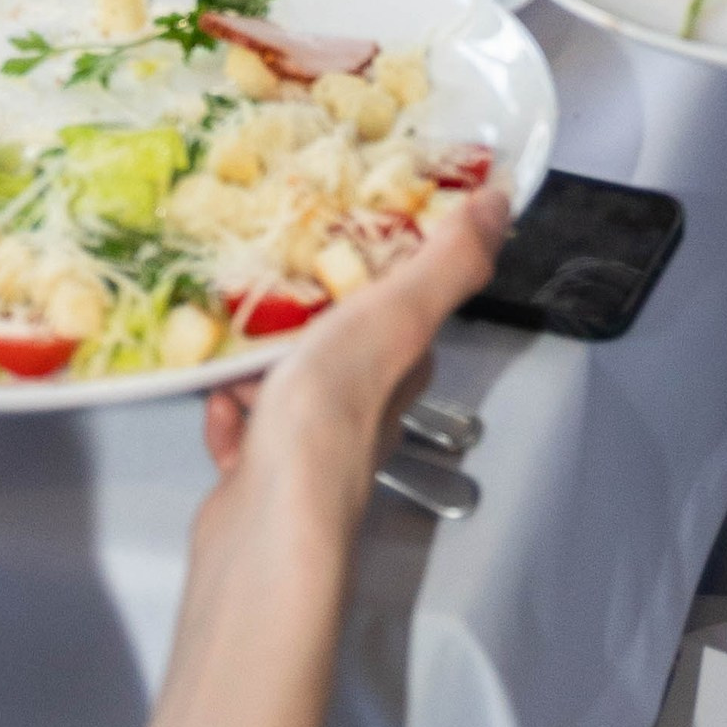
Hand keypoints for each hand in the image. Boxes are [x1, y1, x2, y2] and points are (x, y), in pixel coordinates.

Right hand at [199, 184, 508, 521]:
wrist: (267, 526)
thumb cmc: (328, 420)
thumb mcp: (395, 317)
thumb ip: (447, 260)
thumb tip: (503, 200)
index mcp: (405, 361)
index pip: (396, 296)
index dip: (365, 265)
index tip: (328, 234)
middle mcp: (369, 404)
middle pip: (328, 334)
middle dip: (286, 317)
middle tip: (258, 297)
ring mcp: (317, 443)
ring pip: (278, 378)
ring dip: (247, 367)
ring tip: (233, 363)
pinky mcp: (267, 472)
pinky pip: (242, 424)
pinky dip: (226, 417)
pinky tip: (224, 418)